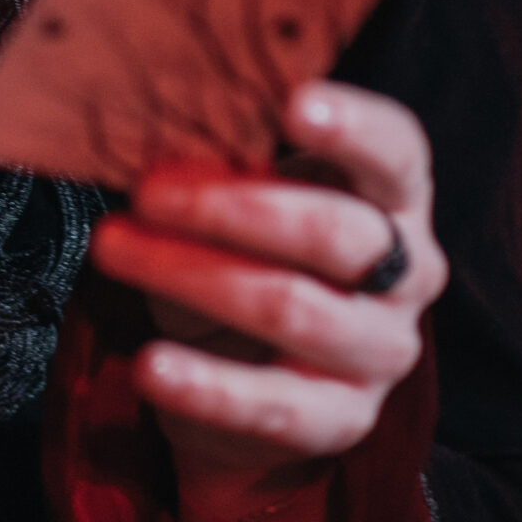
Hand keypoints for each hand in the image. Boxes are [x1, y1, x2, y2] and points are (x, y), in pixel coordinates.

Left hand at [88, 82, 446, 505]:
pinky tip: (150, 366)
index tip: (294, 103)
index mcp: (394, 195)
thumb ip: (227, 163)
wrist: (261, 375)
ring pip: (292, 308)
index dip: (351, 126)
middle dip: (230, 208)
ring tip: (114, 249)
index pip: (396, 151)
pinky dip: (204, 386)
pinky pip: (273, 405)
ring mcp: (382, 350)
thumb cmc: (251, 249)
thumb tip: (161, 134)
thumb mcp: (246, 194)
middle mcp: (407, 271)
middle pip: (334, 232)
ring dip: (191, 276)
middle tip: (147, 189)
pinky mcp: (342, 418)